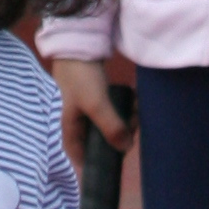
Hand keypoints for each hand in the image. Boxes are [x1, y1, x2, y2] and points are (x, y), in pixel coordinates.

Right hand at [53, 55, 136, 173]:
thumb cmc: (81, 78)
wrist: (78, 45)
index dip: (99, 163)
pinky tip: (135, 103)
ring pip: (111, 127)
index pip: (82, 158)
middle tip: (134, 125)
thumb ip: (110, 128)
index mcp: (71, 131)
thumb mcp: (96, 105)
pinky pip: (115, 112)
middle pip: (102, 142)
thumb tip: (126, 148)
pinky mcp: (99, 99)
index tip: (118, 159)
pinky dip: (126, 110)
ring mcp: (89, 112)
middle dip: (120, 137)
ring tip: (137, 110)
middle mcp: (78, 125)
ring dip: (127, 121)